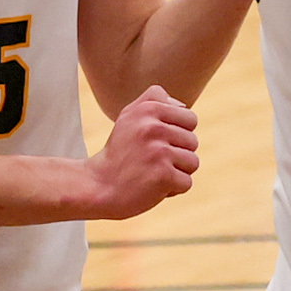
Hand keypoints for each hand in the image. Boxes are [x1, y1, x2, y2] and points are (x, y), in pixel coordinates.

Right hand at [85, 87, 198, 218]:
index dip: (178, 135)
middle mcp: (154, 127)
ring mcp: (159, 152)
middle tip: (152, 161)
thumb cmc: (118, 152)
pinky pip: (186, 182)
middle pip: (193, 141)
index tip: (156, 144)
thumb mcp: (129, 115)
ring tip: (152, 173)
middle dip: (177, 154)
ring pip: (193, 162)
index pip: (190, 119)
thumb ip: (154, 99)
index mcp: (149, 109)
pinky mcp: (163, 176)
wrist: (98, 186)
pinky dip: (173, 190)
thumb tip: (183, 106)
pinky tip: (153, 188)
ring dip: (176, 173)